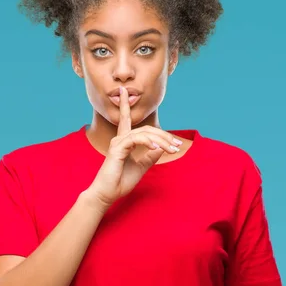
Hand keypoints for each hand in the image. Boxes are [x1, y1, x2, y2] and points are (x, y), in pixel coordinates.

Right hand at [86, 86, 182, 210]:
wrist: (108, 194)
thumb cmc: (121, 181)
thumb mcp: (141, 167)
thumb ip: (150, 156)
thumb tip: (161, 147)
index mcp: (124, 141)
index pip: (125, 119)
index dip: (125, 104)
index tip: (125, 92)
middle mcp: (120, 139)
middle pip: (145, 129)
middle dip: (163, 135)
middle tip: (177, 145)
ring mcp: (118, 142)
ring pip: (144, 133)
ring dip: (161, 140)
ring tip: (172, 149)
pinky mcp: (118, 148)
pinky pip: (136, 139)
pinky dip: (148, 142)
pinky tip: (157, 149)